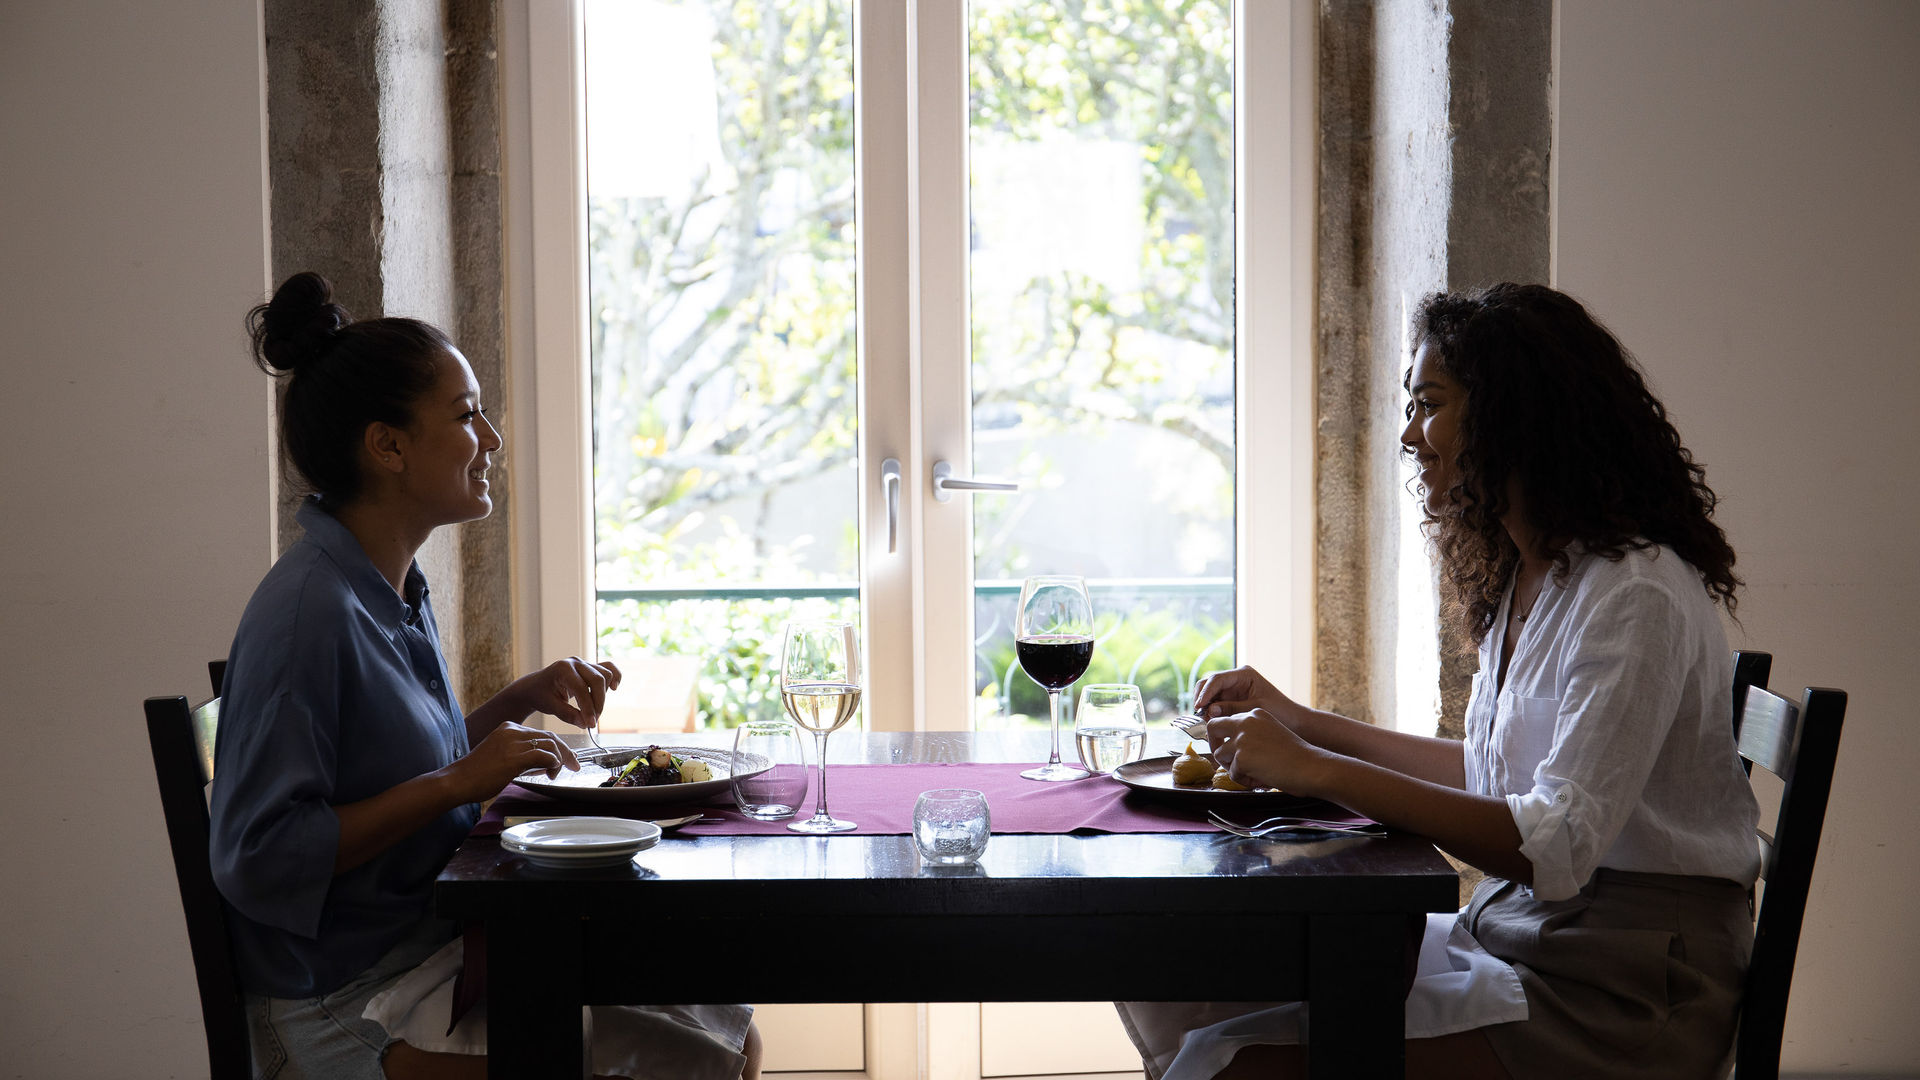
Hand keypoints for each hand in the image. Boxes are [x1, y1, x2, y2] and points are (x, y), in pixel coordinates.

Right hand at [450, 721, 579, 802]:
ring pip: (550, 746)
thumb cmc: (477, 775)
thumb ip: (524, 759)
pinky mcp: (515, 757)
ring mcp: (513, 743)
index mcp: (508, 728)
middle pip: (550, 738)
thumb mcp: (503, 759)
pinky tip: (550, 773)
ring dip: (559, 761)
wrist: (457, 781)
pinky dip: (553, 764)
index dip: (557, 747)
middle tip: (574, 765)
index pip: (542, 734)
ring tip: (554, 775)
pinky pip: (545, 756)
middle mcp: (512, 731)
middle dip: (565, 752)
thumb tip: (546, 764)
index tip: (566, 758)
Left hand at [510, 657, 623, 729]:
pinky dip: (614, 677)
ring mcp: (584, 663)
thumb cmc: (540, 695)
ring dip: (603, 695)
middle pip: (598, 680)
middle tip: (592, 721)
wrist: (535, 686)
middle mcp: (575, 663)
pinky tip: (614, 688)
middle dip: (598, 703)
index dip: (588, 708)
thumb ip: (568, 715)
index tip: (590, 724)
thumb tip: (586, 724)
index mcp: (562, 669)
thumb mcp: (550, 706)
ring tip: (594, 709)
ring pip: (605, 675)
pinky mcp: (591, 667)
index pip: (581, 689)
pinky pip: (609, 668)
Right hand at [1192, 665, 1293, 720]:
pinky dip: (1210, 712)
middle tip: (1199, 714)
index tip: (1199, 706)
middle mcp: (1235, 679)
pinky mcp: (1231, 701)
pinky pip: (1215, 704)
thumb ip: (1232, 708)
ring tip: (1206, 720)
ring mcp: (1232, 690)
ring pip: (1209, 694)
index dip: (1206, 692)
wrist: (1293, 721)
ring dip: (1204, 706)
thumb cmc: (1280, 712)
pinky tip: (1210, 722)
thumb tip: (1209, 710)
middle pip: (1209, 683)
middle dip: (1202, 697)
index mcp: (1243, 674)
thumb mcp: (1255, 709)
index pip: (1217, 679)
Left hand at [1206, 709, 1324, 795]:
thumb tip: (1226, 746)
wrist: (1310, 766)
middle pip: (1212, 728)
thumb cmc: (1295, 755)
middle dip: (1213, 745)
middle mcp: (1245, 722)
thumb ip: (1250, 734)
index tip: (1226, 747)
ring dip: (1232, 768)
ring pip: (1220, 755)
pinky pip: (1232, 774)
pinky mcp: (1242, 757)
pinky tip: (1261, 779)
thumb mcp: (1270, 733)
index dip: (1223, 736)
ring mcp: (1242, 739)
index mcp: (1254, 714)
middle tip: (1224, 760)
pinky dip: (1245, 781)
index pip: (1226, 720)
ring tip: (1253, 774)